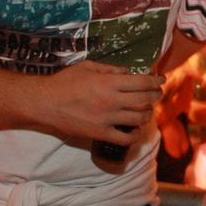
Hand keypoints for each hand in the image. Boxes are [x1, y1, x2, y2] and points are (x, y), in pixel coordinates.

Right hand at [31, 60, 164, 146]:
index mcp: (109, 82)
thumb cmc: (64, 82)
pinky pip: (125, 138)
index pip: (142, 82)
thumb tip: (128, 73)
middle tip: (157, 93)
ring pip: (139, 118)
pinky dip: (135, 135)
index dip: (156, 81)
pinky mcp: (100, 133)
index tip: (161, 80)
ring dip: (148, 114)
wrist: (45, 103)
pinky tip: (135, 129)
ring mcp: (107, 119)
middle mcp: (112, 101)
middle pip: (145, 100)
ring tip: (147, 110)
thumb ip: (110, 69)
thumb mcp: (88, 67)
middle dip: (156, 95)